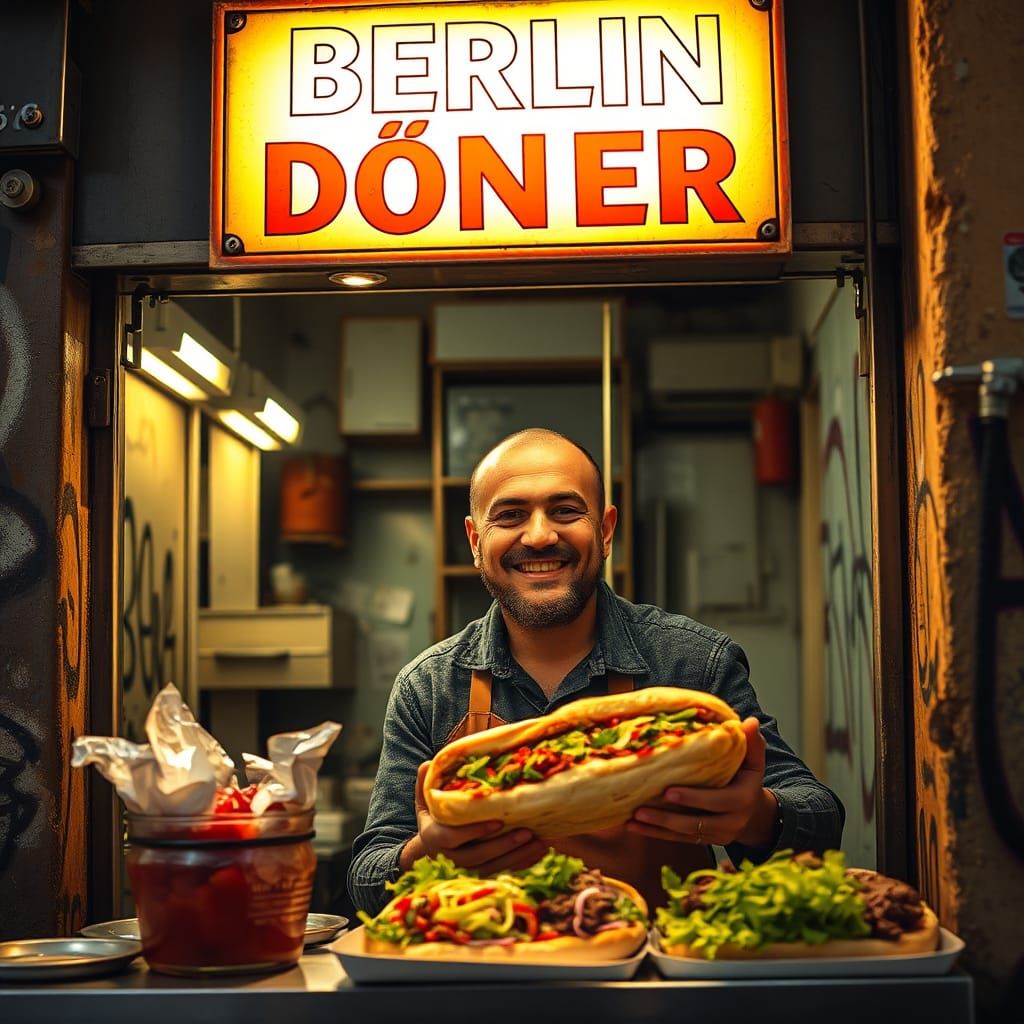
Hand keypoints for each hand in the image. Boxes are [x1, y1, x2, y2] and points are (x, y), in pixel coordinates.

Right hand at [400, 762, 547, 872]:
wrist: (430, 848)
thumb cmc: (433, 816)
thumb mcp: (425, 800)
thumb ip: (426, 783)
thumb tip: (428, 763)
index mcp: (434, 838)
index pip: (454, 837)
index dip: (475, 831)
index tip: (498, 821)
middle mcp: (450, 858)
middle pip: (479, 856)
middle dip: (504, 845)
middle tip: (527, 832)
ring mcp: (467, 870)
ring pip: (494, 867)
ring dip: (518, 856)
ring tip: (540, 842)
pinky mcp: (481, 875)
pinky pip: (504, 871)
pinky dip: (523, 863)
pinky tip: (541, 851)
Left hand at [625, 717, 779, 847]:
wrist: (755, 815)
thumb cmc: (747, 779)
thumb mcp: (753, 762)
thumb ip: (751, 743)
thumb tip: (750, 722)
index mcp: (742, 800)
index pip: (718, 801)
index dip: (693, 798)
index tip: (668, 791)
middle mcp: (731, 822)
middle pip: (696, 823)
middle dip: (667, 817)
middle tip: (641, 809)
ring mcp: (717, 835)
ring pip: (684, 834)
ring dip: (657, 827)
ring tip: (632, 819)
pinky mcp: (704, 841)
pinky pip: (678, 840)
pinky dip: (656, 834)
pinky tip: (634, 827)